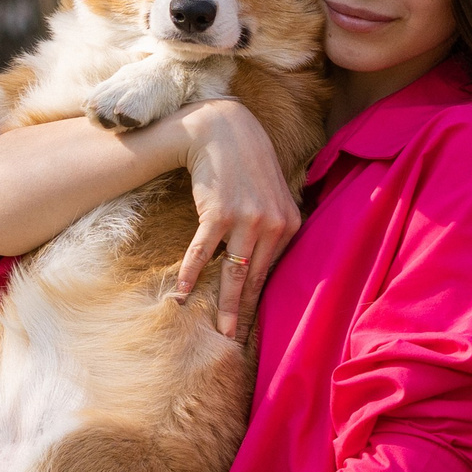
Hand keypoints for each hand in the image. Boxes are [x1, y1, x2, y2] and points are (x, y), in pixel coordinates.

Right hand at [173, 98, 301, 336]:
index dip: (258, 301)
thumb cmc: (243, 163)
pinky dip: (191, 274)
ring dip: (224, 306)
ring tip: (220, 334)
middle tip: (236, 343)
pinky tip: (182, 295)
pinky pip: (203, 252)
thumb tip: (265, 260)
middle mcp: (272, 224)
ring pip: (233, 274)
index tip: (251, 326)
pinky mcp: (219, 213)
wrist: (221, 128)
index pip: (271, 272)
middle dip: (244, 313)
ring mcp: (246, 219)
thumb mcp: (271, 194)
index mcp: (289, 223)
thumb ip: (274, 225)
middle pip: (255, 279)